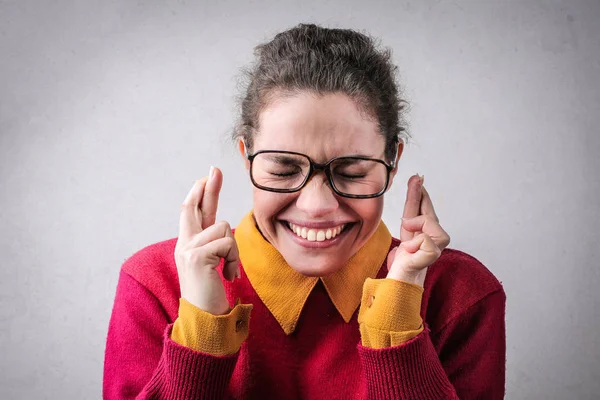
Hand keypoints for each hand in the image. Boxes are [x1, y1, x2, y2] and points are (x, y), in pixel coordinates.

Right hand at [174, 167, 239, 314]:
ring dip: (233, 250)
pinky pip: (226, 242)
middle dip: (208, 188)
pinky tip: (228, 276)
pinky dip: (233, 259)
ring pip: (223, 228)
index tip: (207, 177)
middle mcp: (184, 244)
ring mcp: (187, 249)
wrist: (206, 319)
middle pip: (195, 208)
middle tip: (214, 169)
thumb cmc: (212, 294)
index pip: (193, 212)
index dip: (200, 194)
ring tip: (228, 270)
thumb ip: (215, 245)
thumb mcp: (213, 264)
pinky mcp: (196, 256)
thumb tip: (224, 227)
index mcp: (188, 245)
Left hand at [386, 174, 450, 286]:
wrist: (400, 278)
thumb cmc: (404, 259)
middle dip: (418, 194)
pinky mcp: (434, 253)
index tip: (417, 177)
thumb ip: (411, 212)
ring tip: (409, 243)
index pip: (423, 207)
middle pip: (427, 210)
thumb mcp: (404, 231)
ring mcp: (437, 245)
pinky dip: (414, 243)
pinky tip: (412, 252)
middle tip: (415, 180)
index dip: (419, 192)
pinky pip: (423, 238)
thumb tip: (416, 187)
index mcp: (425, 230)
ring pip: (428, 221)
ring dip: (415, 226)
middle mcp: (435, 236)